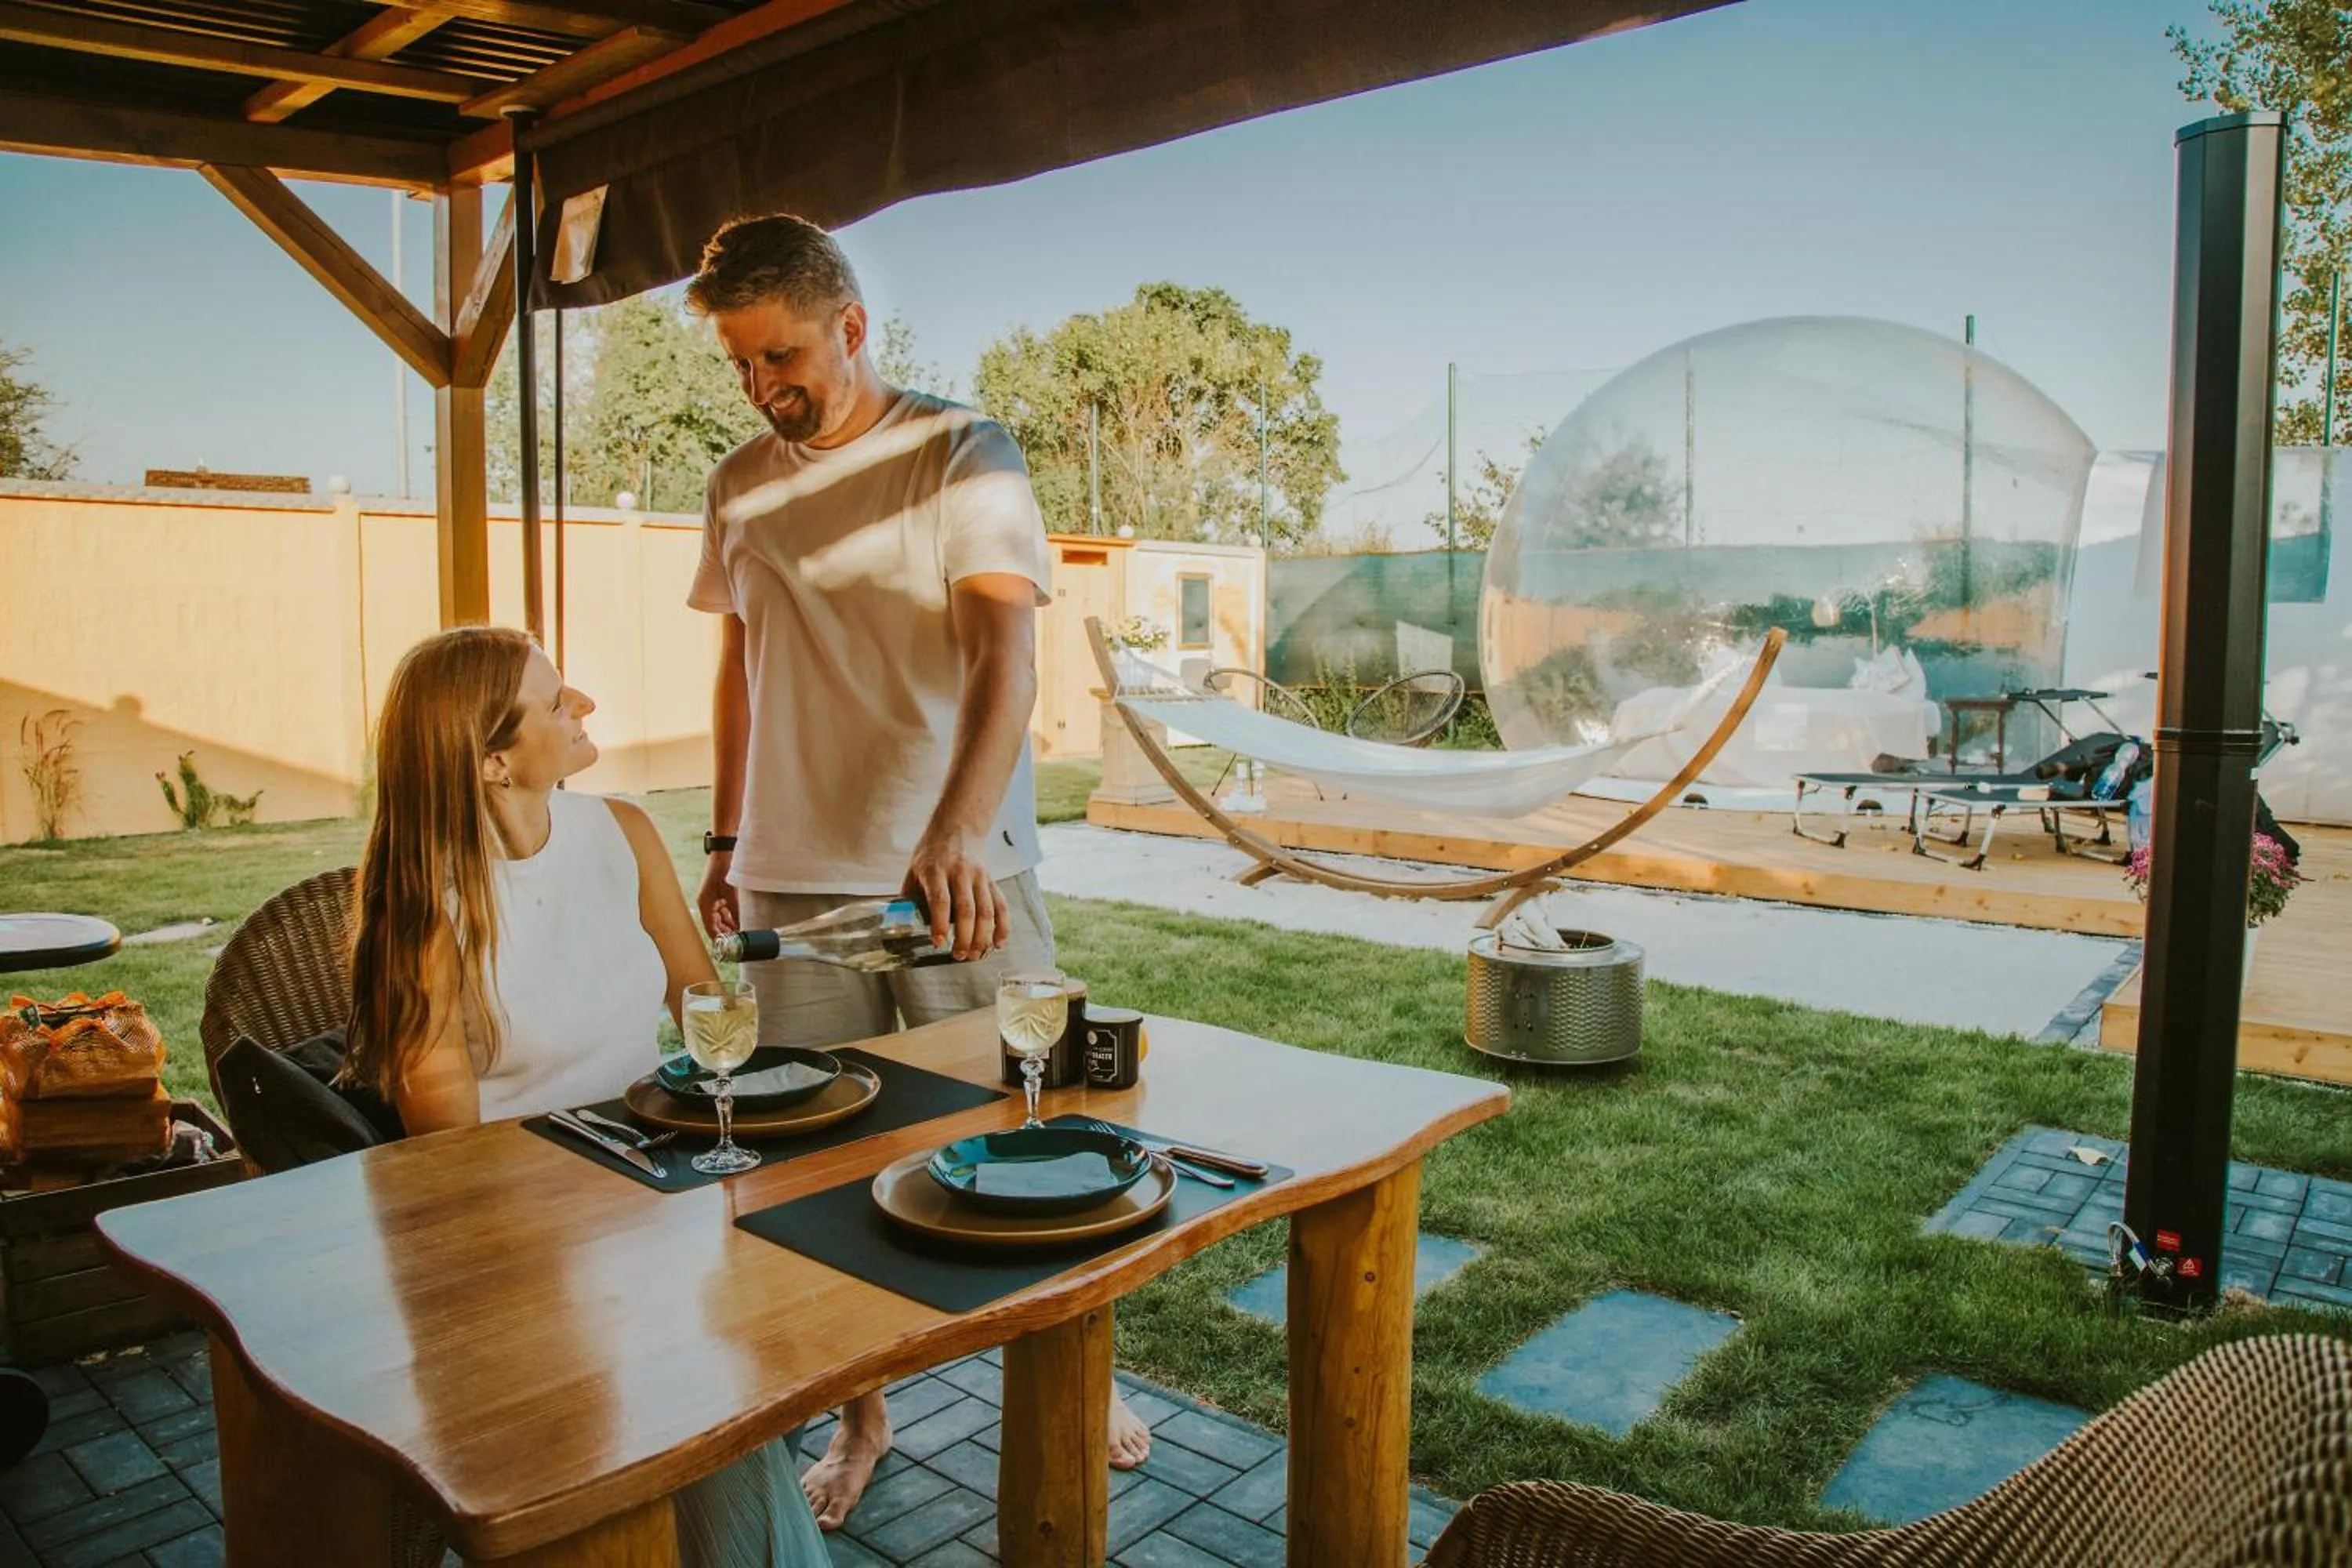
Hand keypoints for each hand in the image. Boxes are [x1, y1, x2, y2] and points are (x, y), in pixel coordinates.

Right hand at [698, 856, 739, 940]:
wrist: (724, 851)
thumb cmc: (723, 869)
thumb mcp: (731, 893)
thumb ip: (735, 911)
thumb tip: (741, 927)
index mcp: (705, 904)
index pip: (710, 928)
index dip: (719, 939)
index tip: (728, 948)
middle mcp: (707, 903)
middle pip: (715, 925)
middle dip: (726, 933)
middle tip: (740, 941)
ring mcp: (713, 898)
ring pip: (720, 918)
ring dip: (730, 925)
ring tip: (742, 932)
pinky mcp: (719, 894)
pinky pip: (724, 910)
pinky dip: (731, 915)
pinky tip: (741, 919)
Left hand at [904, 829, 1007, 960]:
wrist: (958, 826)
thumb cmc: (931, 852)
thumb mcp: (914, 869)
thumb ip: (910, 896)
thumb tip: (899, 925)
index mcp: (936, 870)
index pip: (940, 900)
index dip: (941, 923)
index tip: (939, 942)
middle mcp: (960, 872)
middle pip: (967, 909)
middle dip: (965, 937)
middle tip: (959, 956)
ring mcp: (979, 876)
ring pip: (987, 910)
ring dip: (983, 937)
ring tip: (975, 955)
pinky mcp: (991, 880)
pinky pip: (1001, 905)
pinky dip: (1003, 926)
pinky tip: (998, 943)